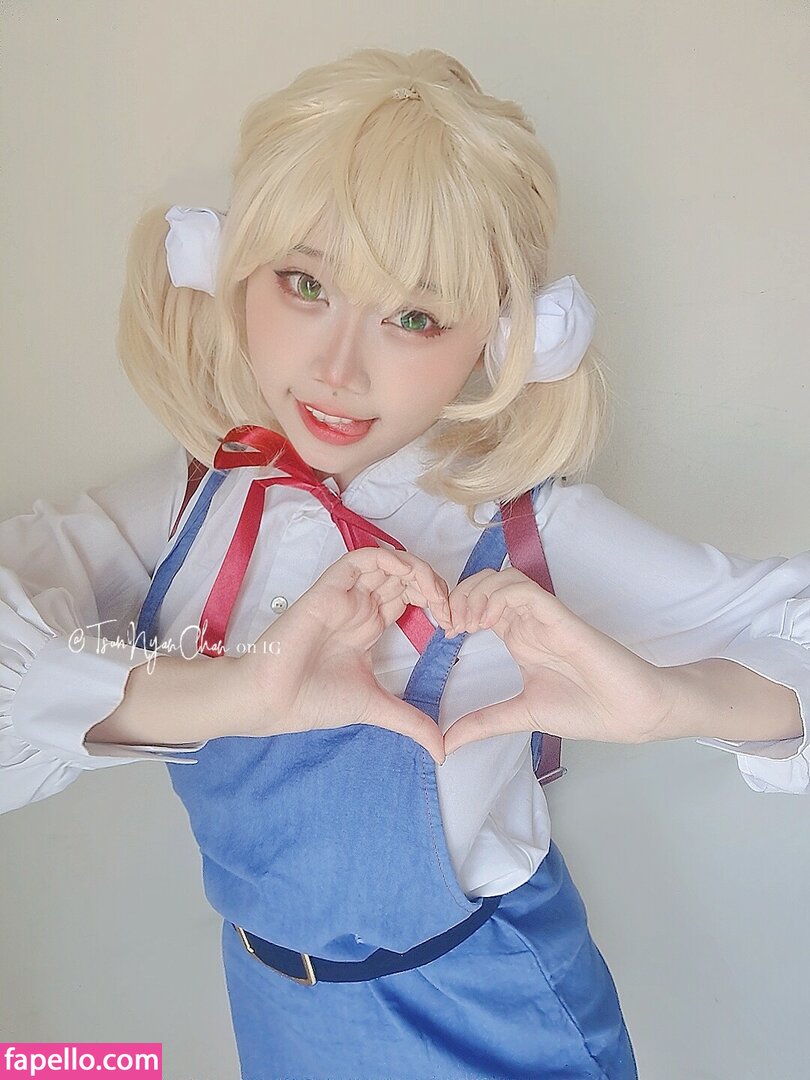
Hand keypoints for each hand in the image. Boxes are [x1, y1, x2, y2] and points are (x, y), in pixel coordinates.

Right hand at [239, 547, 452, 762]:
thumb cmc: (313, 701)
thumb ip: (411, 722)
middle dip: (435, 586)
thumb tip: (442, 751)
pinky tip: (409, 578)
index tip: (455, 627)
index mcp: (369, 626)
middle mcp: (359, 606)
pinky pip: (361, 559)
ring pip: (388, 563)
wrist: (273, 701)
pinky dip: (390, 560)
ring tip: (436, 596)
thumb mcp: (377, 708)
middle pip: (404, 577)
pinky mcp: (330, 588)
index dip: (436, 603)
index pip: (410, 598)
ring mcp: (346, 595)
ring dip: (418, 571)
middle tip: (451, 611)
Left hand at [442, 568, 676, 755]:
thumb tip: (445, 744)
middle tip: (449, 623)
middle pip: (485, 582)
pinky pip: (525, 590)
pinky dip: (499, 595)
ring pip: (503, 579)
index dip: (455, 609)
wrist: (629, 713)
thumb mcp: (520, 715)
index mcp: (519, 636)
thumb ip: (483, 723)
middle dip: (459, 595)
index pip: (479, 603)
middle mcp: (528, 621)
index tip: (442, 633)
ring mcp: (544, 616)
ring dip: (476, 592)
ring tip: (466, 621)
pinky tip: (487, 619)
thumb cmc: (586, 709)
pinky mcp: (560, 617)